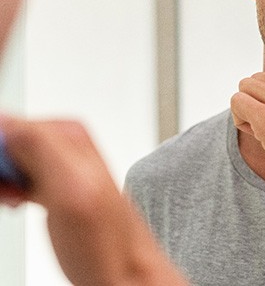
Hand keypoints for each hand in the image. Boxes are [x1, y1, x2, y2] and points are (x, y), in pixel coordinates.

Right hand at [0, 115, 187, 285]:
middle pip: (7, 141)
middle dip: (1, 170)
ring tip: (15, 200)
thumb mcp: (71, 189)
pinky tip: (17, 202)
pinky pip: (17, 174)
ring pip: (9, 160)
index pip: (8, 125)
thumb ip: (41, 149)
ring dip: (3, 182)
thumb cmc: (107, 240)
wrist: (125, 270)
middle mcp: (65, 144)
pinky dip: (9, 189)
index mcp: (68, 134)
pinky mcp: (54, 184)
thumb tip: (6, 121)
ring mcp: (60, 165)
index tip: (5, 182)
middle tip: (10, 194)